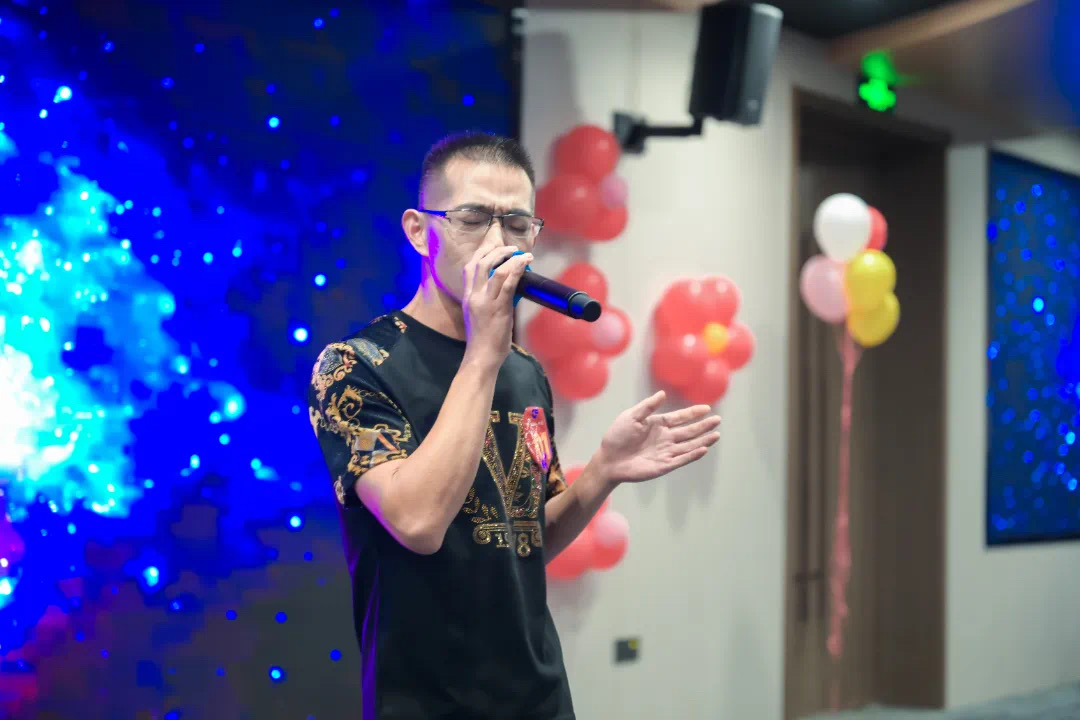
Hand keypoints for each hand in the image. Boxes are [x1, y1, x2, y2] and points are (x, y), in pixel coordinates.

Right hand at [461, 245, 531, 368]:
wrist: (481, 356)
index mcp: (468, 296)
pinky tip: (525, 263)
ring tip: (522, 254)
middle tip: (510, 247)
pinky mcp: (498, 309)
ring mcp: (485, 302)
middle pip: (480, 263)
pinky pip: (507, 284)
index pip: (470, 266)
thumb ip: (489, 299)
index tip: (495, 244)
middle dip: (496, 250)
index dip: (482, 252)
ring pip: (496, 271)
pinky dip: (517, 270)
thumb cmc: (483, 339)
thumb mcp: (479, 314)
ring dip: (511, 258)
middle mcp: (474, 296)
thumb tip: (507, 286)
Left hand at [592, 391, 720, 485]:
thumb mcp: (631, 416)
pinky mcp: (663, 465)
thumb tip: (663, 393)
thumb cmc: (617, 436)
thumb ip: (647, 407)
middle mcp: (665, 438)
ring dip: (703, 440)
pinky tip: (703, 449)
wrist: (608, 459)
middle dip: (703, 426)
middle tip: (718, 420)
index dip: (693, 413)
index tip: (707, 408)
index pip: (680, 417)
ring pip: (689, 445)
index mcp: (658, 424)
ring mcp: (665, 452)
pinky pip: (681, 459)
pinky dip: (692, 455)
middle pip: (689, 431)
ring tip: (716, 434)